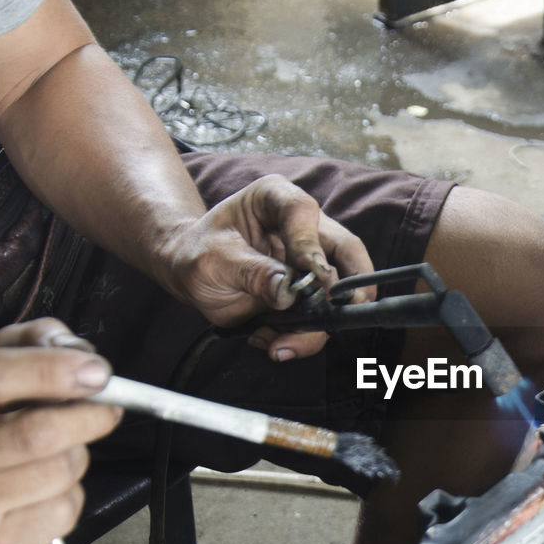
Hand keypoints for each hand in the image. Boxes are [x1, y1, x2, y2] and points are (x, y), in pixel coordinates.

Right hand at [0, 319, 121, 543]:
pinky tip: (48, 489)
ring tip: (61, 452)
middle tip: (109, 408)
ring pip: (60, 472)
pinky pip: (65, 510)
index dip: (52, 370)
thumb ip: (39, 341)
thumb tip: (77, 350)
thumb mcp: (3, 365)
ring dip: (80, 456)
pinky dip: (73, 495)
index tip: (98, 371)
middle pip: (34, 433)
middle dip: (86, 418)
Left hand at [159, 175, 375, 360]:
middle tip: (346, 311)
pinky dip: (303, 336)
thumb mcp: (213, 260)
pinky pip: (321, 316)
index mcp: (276, 199)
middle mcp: (303, 227)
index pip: (303, 213)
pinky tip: (275, 342)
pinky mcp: (309, 292)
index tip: (312, 278)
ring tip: (283, 344)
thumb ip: (251, 272)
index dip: (310, 246)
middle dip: (352, 285)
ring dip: (319, 323)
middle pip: (345, 249)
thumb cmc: (198, 253)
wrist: (191, 275)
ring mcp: (311, 262)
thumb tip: (287, 292)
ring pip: (339, 290)